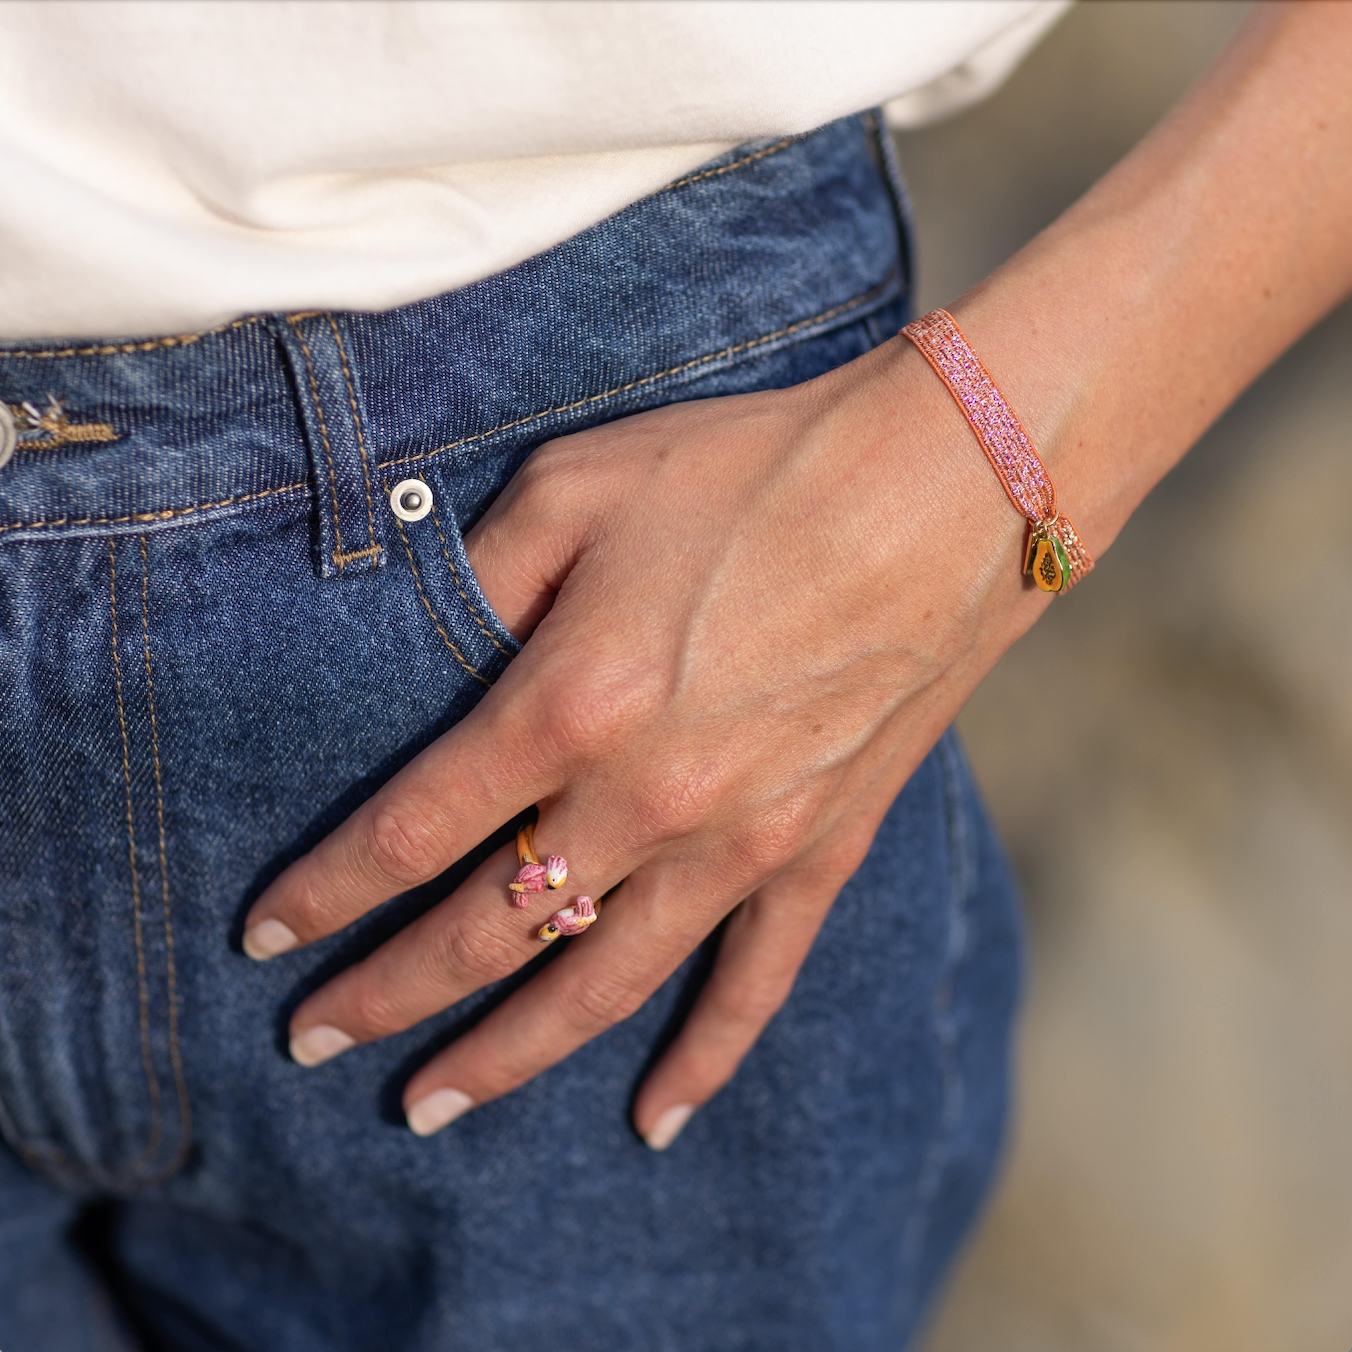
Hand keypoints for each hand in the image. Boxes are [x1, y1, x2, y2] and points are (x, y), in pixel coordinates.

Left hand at [242, 335, 1042, 1145]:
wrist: (943, 488)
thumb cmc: (752, 468)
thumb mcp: (580, 483)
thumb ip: (483, 573)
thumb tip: (431, 640)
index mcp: (568, 706)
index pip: (408, 833)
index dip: (325, 893)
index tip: (268, 941)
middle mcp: (644, 800)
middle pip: (485, 931)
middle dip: (386, 994)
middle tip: (313, 1044)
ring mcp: (739, 843)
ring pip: (599, 985)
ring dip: (505, 1054)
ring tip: (430, 1107)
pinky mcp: (819, 852)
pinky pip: (754, 984)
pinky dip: (704, 1062)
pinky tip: (655, 1122)